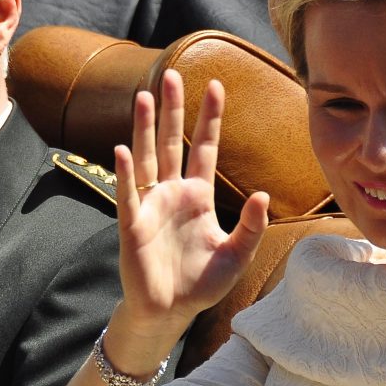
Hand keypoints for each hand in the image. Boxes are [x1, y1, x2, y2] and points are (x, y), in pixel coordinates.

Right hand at [114, 70, 269, 335]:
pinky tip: (123, 149)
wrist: (170, 311)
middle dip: (172, 108)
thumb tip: (263, 194)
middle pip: (170, 141)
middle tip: (171, 73)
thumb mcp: (237, 255)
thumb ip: (251, 226)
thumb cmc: (202, 284)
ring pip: (146, 156)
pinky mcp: (132, 223)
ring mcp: (150, 204)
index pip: (204, 147)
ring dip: (143, 127)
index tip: (216, 86)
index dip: (210, 118)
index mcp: (198, 195)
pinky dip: (125, 172)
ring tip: (142, 96)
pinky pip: (128, 192)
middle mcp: (172, 192)